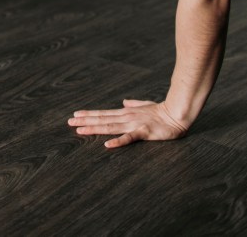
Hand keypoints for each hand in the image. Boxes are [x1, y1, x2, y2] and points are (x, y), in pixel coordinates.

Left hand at [68, 99, 189, 147]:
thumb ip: (134, 104)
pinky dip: (117, 141)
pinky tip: (107, 145)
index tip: (75, 115)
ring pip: (110, 127)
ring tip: (80, 131)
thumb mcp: (145, 106)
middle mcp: (126, 117)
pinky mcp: (143, 132)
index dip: (89, 114)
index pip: (103, 114)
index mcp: (126, 113)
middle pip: (102, 119)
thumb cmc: (162, 111)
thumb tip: (124, 102)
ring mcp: (134, 124)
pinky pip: (128, 138)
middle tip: (69, 123)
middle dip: (85, 121)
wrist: (177, 114)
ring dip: (94, 129)